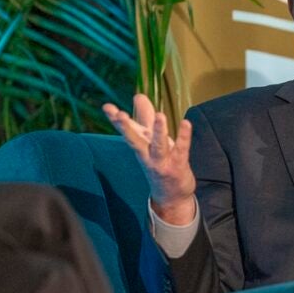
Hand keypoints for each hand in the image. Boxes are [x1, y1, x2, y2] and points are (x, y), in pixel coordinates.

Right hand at [103, 94, 196, 224]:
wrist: (171, 197)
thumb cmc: (159, 163)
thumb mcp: (150, 140)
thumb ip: (145, 117)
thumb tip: (138, 95)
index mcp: (140, 146)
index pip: (126, 131)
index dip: (116, 119)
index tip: (107, 107)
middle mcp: (147, 154)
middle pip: (135, 140)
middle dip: (127, 128)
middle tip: (119, 115)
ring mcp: (162, 162)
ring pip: (158, 146)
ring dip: (159, 131)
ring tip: (160, 115)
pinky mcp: (177, 165)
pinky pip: (181, 150)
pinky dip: (184, 137)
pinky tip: (186, 123)